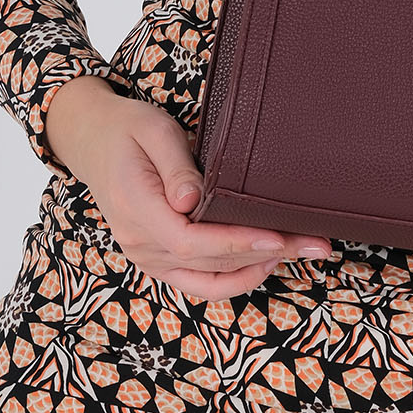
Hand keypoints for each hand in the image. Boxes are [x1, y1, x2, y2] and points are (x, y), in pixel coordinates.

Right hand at [43, 74, 334, 298]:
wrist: (94, 142)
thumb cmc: (128, 130)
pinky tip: (267, 262)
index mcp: (136, 209)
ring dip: (257, 271)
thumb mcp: (152, 131)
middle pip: (209, 262)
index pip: (190, 240)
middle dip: (267, 254)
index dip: (236, 244)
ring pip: (208, 280)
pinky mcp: (160, 260)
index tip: (277, 237)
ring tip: (302, 252)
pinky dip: (235, 279)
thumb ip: (175, 166)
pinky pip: (199, 282)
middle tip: (318, 242)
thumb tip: (191, 200)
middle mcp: (140, 244)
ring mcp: (148, 257)